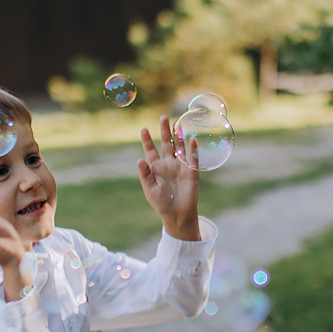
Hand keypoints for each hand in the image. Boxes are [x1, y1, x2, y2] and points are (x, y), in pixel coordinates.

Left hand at [136, 117, 201, 239]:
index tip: (143, 129)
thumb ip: (145, 175)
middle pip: (166, 144)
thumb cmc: (161, 203)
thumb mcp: (150, 190)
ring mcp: (180, 166)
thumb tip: (139, 160)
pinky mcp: (191, 172)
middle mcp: (168, 164)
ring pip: (179, 147)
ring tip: (177, 123)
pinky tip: (192, 139)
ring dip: (178, 136)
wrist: (178, 214)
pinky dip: (193, 149)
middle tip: (163, 117)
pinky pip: (192, 158)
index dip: (147, 140)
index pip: (151, 150)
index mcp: (156, 168)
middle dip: (164, 131)